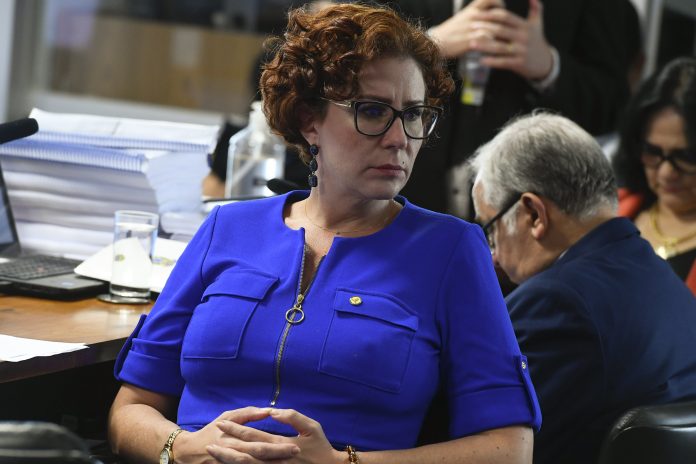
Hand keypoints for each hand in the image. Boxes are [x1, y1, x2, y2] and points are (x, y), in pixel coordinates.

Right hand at [174, 407, 299, 463]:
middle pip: (258, 456)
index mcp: (233, 438)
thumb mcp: (226, 417)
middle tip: (296, 453)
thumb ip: (247, 413)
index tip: (295, 445)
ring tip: (288, 463)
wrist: (189, 452)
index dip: (277, 445)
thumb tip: (267, 411)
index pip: (259, 442)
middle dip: (278, 456)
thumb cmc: (211, 431)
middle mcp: (233, 452)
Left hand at [210, 408, 342, 463]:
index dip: (236, 430)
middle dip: (226, 447)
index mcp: (281, 445)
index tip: (221, 423)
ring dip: (229, 460)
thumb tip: (273, 411)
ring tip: (214, 453)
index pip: (253, 436)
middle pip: (244, 454)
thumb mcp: (312, 427)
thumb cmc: (321, 447)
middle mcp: (274, 460)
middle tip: (209, 442)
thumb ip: (293, 417)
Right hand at [428, 0, 505, 58]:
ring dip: (504, 36)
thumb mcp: (462, 18)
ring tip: (509, 42)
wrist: (435, 43)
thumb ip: (475, 15)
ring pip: (494, 29)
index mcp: (471, 10)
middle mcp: (473, 17)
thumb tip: (489, 16)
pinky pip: (487, 42)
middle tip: (510, 31)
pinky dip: (495, 46)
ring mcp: (472, 29)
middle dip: (505, 24)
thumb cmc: (450, 32)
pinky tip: (500, 50)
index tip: (502, 10)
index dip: (498, 3)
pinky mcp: (470, 41)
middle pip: (496, 15)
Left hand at [476, 0, 553, 79]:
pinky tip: (481, 60)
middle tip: (470, 27)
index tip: (477, 14)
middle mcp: (523, 37)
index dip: (490, 14)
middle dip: (484, 28)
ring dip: (484, 45)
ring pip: (500, 47)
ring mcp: (521, 51)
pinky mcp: (519, 63)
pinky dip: (492, 61)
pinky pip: (503, 62)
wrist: (545, 62)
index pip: (505, 17)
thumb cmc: (536, 41)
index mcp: (524, 26)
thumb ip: (536, 9)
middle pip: (500, 30)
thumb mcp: (538, 24)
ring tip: (471, 44)